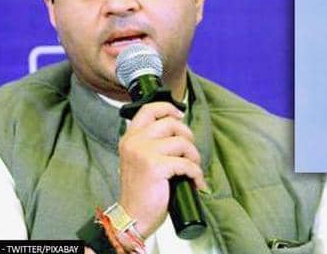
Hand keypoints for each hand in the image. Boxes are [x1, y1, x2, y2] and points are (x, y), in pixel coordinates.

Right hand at [117, 102, 206, 237]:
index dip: (168, 108)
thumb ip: (151, 143)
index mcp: (130, 138)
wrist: (133, 217)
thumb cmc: (140, 191)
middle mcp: (135, 142)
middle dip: (187, 136)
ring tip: (192, 169)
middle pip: (171, 124)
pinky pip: (187, 163)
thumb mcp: (139, 160)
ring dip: (194, 156)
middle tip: (189, 153)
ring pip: (182, 142)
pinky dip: (196, 173)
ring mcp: (144, 153)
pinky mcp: (156, 167)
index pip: (149, 110)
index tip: (180, 115)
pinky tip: (196, 182)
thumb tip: (177, 130)